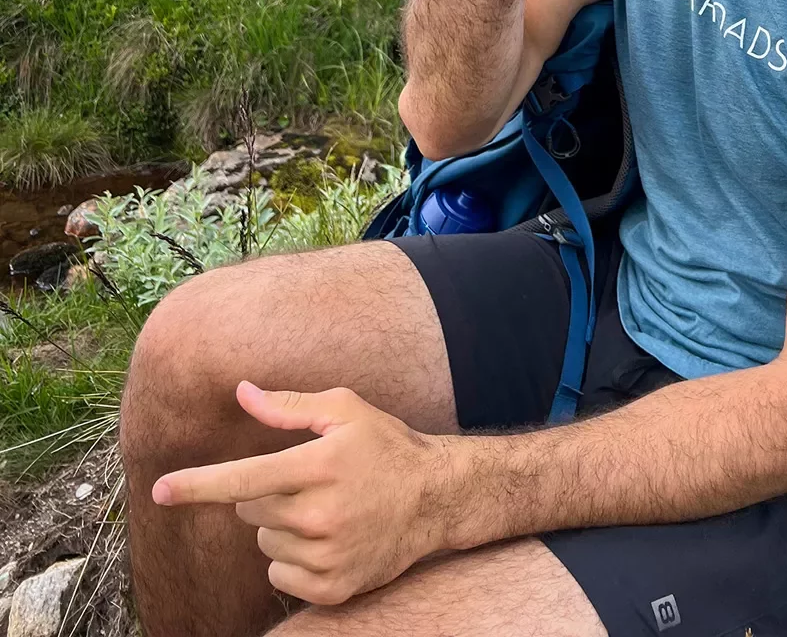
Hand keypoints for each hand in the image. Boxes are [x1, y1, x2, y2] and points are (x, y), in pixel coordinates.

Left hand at [153, 382, 452, 605]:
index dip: (197, 485)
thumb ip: (288, 406)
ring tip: (323, 510)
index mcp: (319, 466)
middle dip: (265, 494)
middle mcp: (320, 515)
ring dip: (280, 529)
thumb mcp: (344, 410)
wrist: (434, 498)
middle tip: (306, 481)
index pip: (244, 478)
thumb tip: (242, 393)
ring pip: (265, 545)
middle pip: (249, 510)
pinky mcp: (333, 587)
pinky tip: (325, 540)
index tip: (158, 492)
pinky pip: (280, 578)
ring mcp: (327, 556)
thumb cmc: (384, 445)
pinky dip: (292, 562)